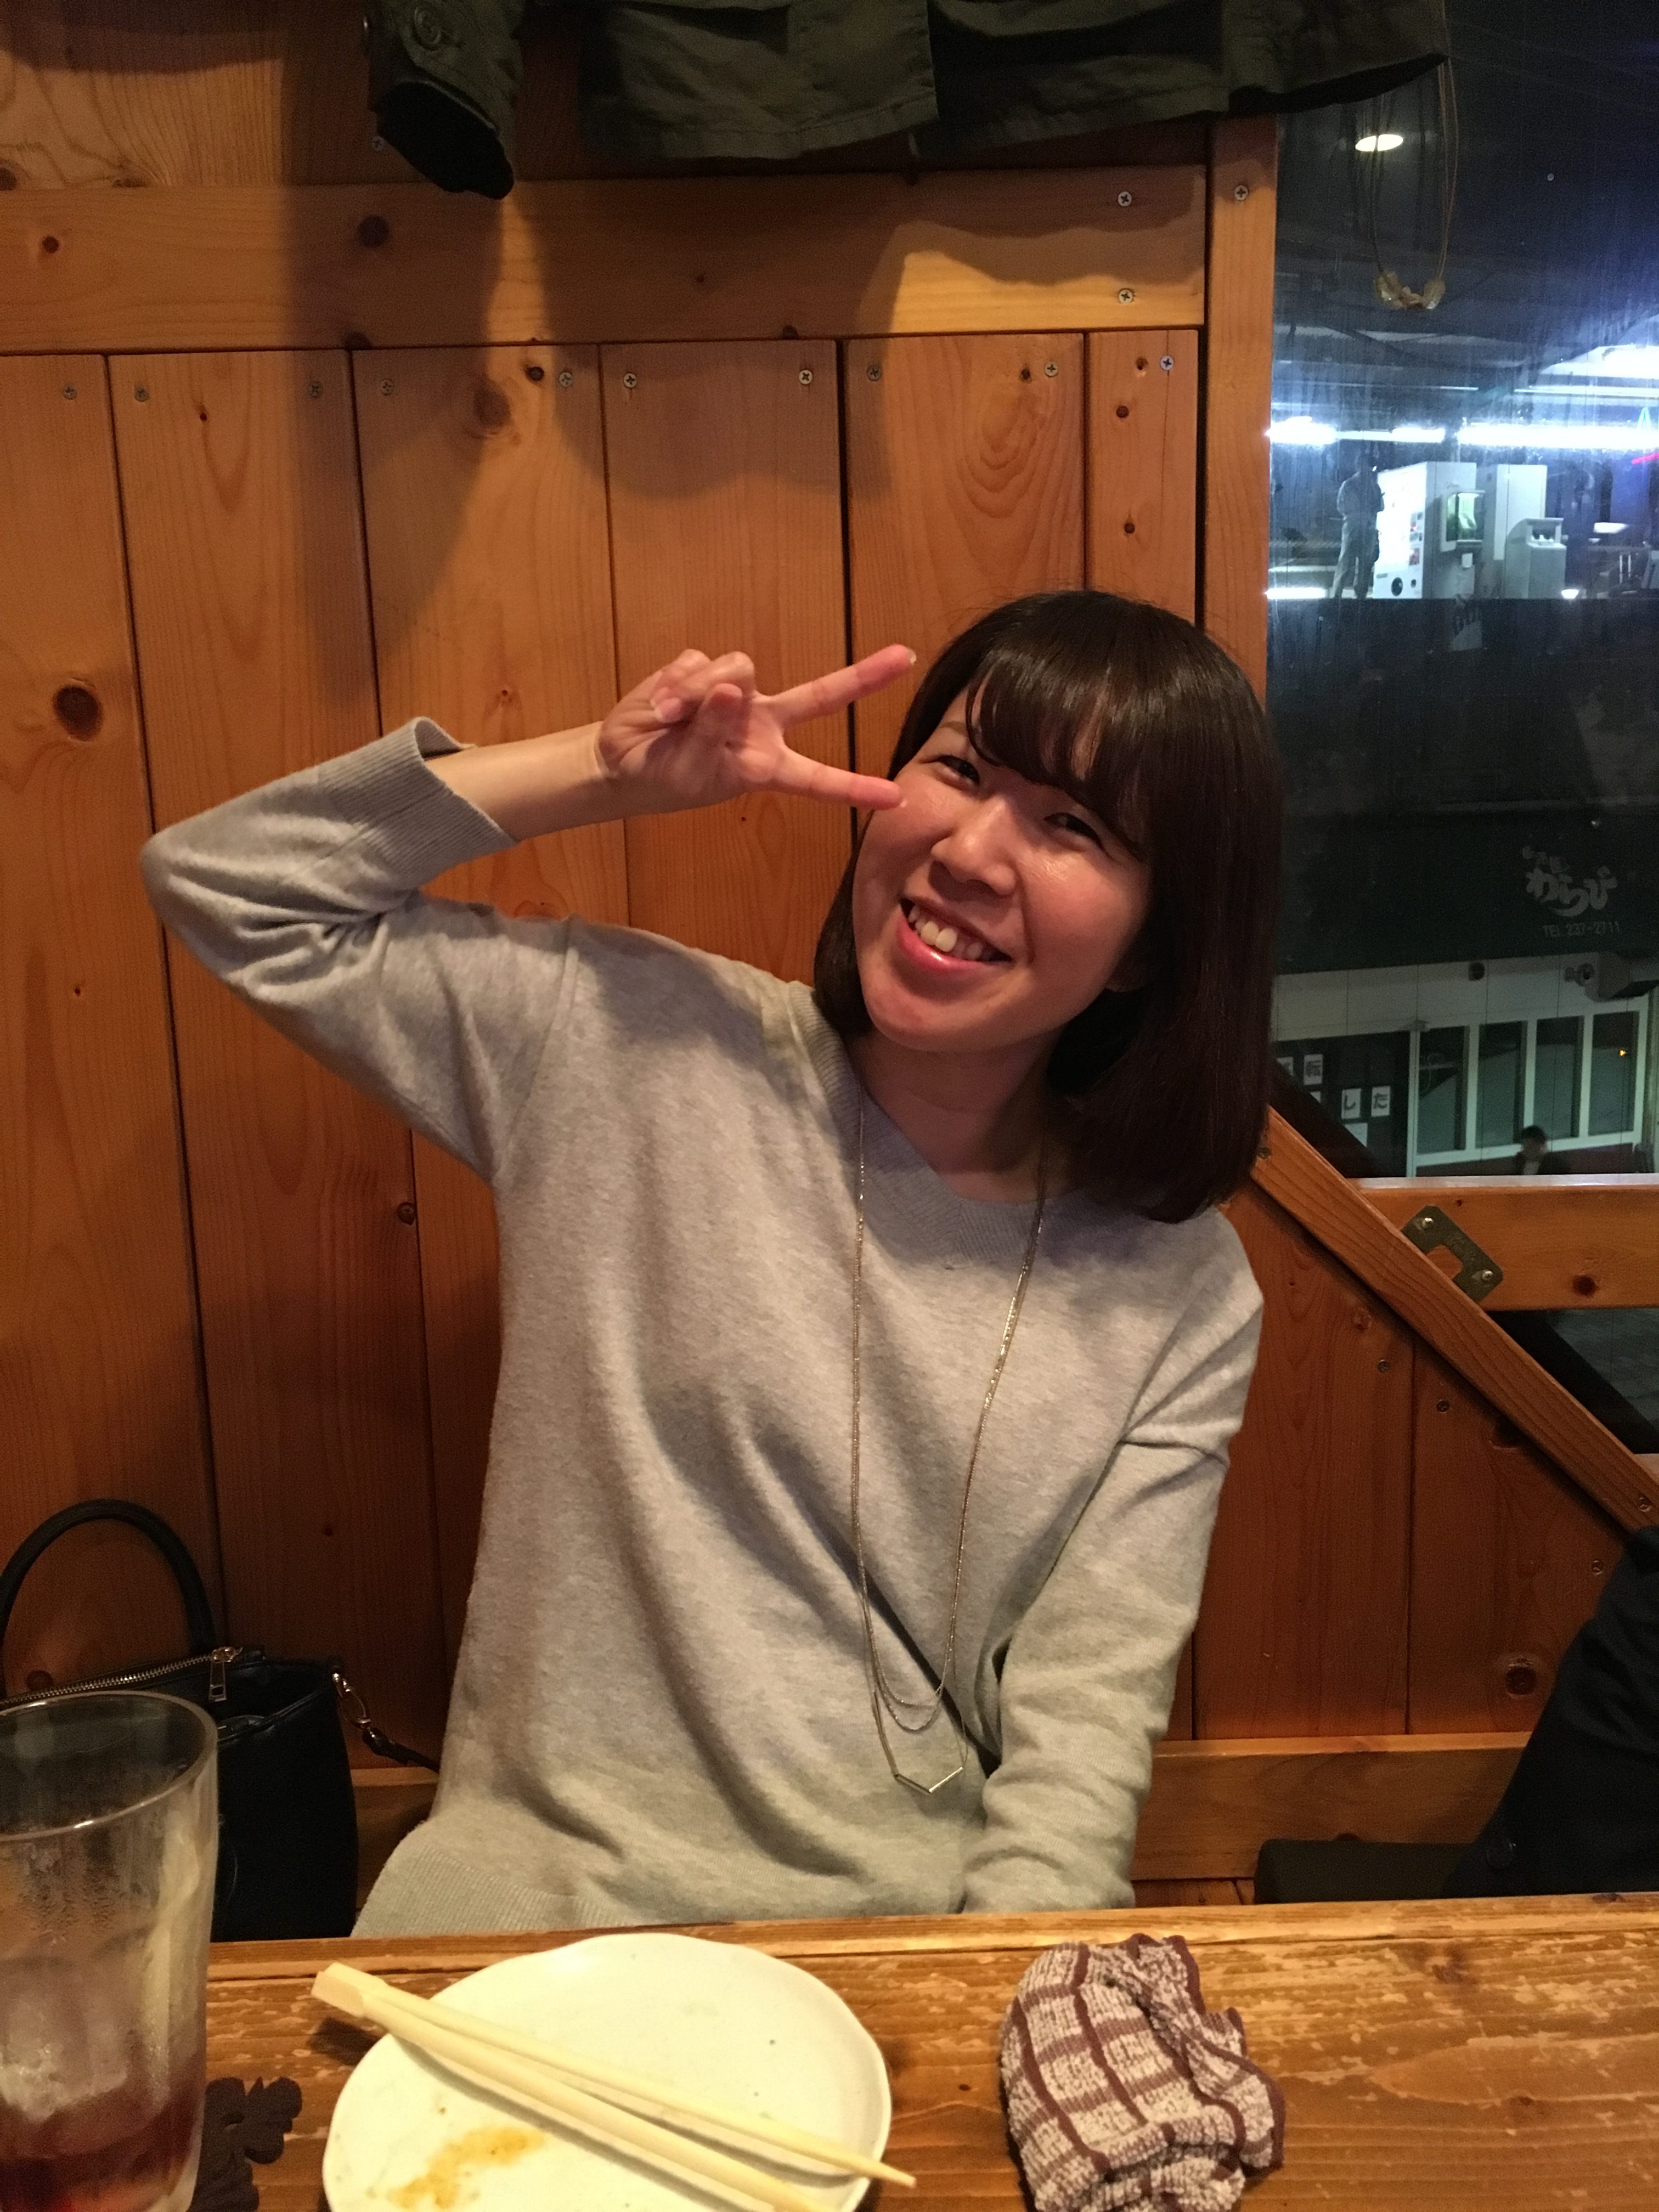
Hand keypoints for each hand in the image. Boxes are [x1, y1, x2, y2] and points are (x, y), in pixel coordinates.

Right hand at [595, 646, 912, 817]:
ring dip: (699, 692)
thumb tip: (730, 687)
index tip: (896, 798)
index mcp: (768, 764)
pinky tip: (660, 705)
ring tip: (669, 718)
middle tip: (906, 658)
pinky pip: (698, 662)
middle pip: (820, 696)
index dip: (855, 788)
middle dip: (863, 677)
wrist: (622, 762)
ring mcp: (736, 693)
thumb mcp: (692, 770)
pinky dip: (675, 684)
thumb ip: (713, 731)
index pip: (819, 777)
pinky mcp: (704, 668)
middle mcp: (763, 723)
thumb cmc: (665, 777)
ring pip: (739, 669)